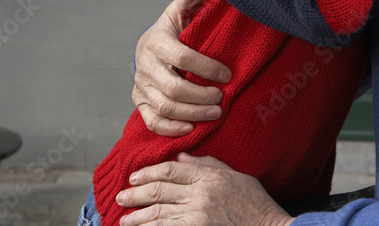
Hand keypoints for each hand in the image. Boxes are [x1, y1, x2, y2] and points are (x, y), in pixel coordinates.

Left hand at [117, 153, 294, 225]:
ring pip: (159, 214)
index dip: (149, 172)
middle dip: (136, 195)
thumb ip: (208, 165)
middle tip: (120, 198)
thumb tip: (182, 158)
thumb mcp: (237, 177)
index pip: (171, 170)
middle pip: (160, 191)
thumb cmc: (257, 205)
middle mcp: (201, 194)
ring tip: (124, 220)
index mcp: (210, 177)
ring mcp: (198, 216)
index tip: (134, 177)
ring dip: (138, 217)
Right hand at [133, 0, 232, 135]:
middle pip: (173, 88)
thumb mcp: (178, 14)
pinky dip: (171, 128)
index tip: (228, 74)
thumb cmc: (171, 32)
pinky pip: (152, 121)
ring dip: (193, 113)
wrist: (148, 48)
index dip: (207, 67)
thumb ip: (188, 2)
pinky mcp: (140, 102)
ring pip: (165, 107)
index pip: (183, 57)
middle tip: (222, 99)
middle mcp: (146, 65)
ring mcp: (141, 86)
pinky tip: (191, 129)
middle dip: (201, 96)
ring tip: (216, 114)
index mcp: (157, 42)